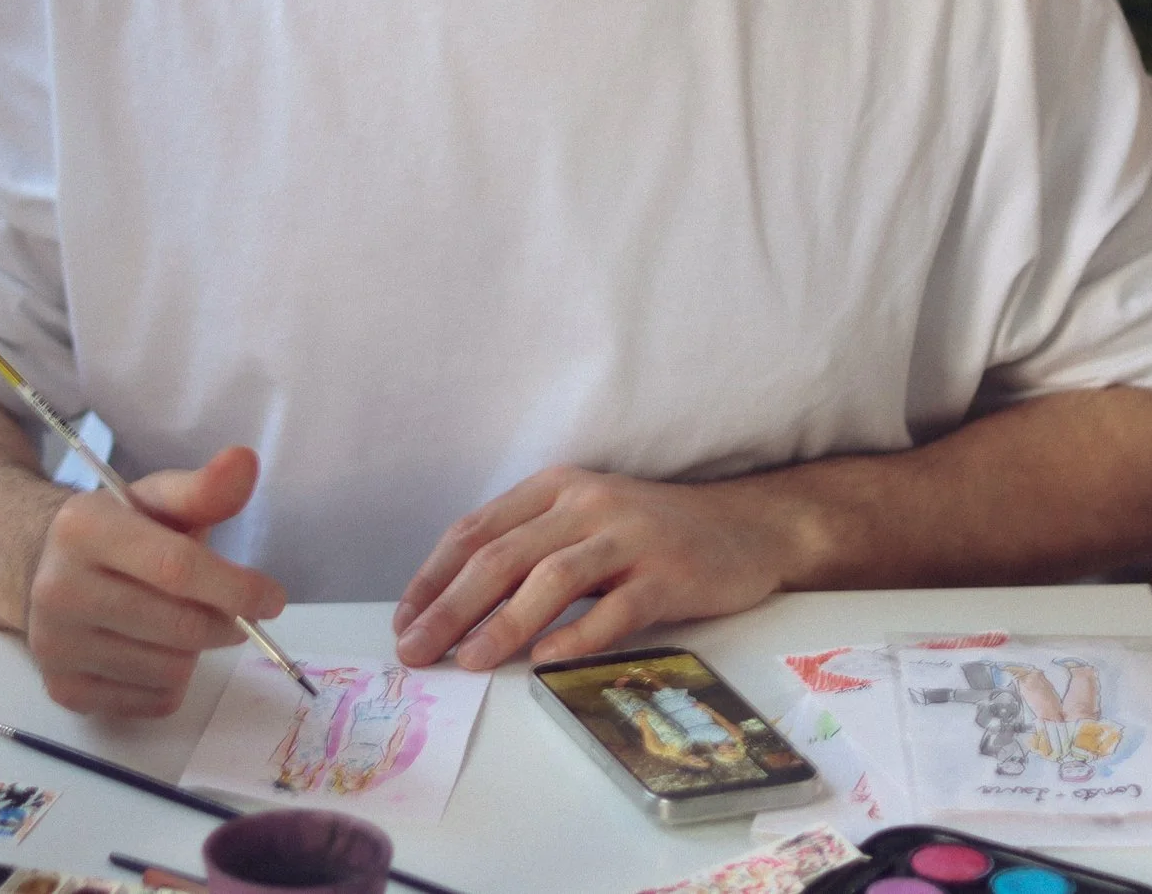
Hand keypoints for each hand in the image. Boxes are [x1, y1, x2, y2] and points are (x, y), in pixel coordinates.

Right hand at [24, 446, 288, 718]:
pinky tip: (154, 650)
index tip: (273, 599)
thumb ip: (204, 489)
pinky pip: (153, 703)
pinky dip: (171, 683)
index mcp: (84, 529)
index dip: (235, 588)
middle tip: (230, 614)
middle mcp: (59, 589)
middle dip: (222, 623)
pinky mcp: (63, 690)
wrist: (44, 569)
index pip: (176, 568)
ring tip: (177, 623)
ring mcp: (56, 646)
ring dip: (194, 654)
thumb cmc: (120, 531)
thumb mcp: (158, 501)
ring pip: (170, 671)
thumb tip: (245, 462)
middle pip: (179, 628)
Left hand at [392, 465, 797, 670]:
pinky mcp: (670, 574)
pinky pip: (617, 608)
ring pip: (552, 578)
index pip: (476, 530)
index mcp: (555, 489)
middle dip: (450, 607)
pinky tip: (547, 663)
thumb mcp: (583, 525)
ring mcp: (630, 537)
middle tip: (416, 651)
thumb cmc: (652, 534)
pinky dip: (578, 636)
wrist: (747, 527)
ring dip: (503, 623)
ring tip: (469, 661)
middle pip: (503, 555)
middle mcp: (587, 504)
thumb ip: (529, 552)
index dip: (433, 577)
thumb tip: (456, 611)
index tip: (404, 622)